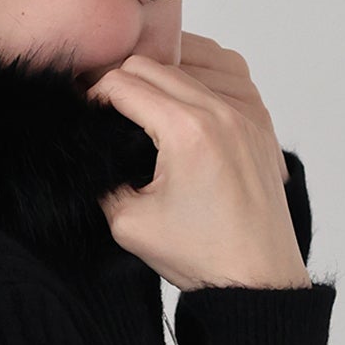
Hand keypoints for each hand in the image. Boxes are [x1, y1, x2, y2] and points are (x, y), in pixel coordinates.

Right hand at [84, 40, 308, 291]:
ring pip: (187, 68)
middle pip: (153, 65)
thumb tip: (90, 151)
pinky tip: (177, 114)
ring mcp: (245, 115)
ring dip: (157, 82)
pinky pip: (220, 82)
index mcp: (187, 131)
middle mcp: (220, 112)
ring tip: (140, 113)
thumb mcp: (128, 223)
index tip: (86, 114)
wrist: (257, 279)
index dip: (93, 95)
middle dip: (121, 83)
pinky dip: (192, 87)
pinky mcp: (258, 126)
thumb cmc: (201, 255)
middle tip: (107, 112)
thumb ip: (102, 178)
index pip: (123, 83)